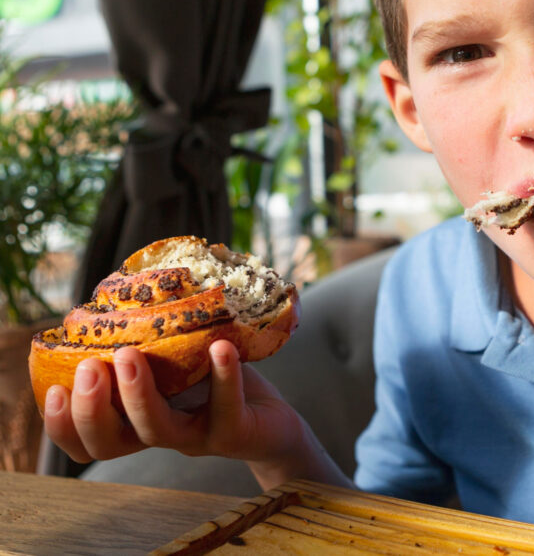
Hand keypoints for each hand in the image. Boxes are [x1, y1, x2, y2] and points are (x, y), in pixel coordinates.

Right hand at [43, 340, 302, 467]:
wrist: (275, 420)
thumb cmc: (217, 384)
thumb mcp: (179, 362)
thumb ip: (150, 344)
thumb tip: (118, 293)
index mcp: (139, 421)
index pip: (89, 439)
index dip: (64, 425)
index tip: (55, 390)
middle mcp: (162, 435)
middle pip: (111, 443)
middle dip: (92, 409)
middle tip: (90, 367)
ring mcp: (198, 437)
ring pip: (158, 431)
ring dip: (139, 394)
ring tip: (132, 354)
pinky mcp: (236, 433)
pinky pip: (226, 411)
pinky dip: (224, 377)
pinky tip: (220, 347)